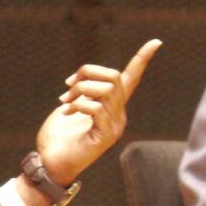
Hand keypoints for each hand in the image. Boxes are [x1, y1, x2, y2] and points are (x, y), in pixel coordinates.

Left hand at [36, 39, 161, 184]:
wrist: (49, 163)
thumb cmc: (57, 137)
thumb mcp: (70, 106)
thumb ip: (82, 91)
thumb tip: (83, 79)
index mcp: (112, 107)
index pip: (131, 79)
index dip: (142, 59)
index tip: (156, 42)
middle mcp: (118, 115)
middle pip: (114, 77)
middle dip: (88, 73)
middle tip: (67, 86)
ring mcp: (114, 126)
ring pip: (106, 89)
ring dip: (80, 89)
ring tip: (64, 102)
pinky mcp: (106, 136)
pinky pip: (97, 107)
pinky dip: (78, 104)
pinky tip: (67, 113)